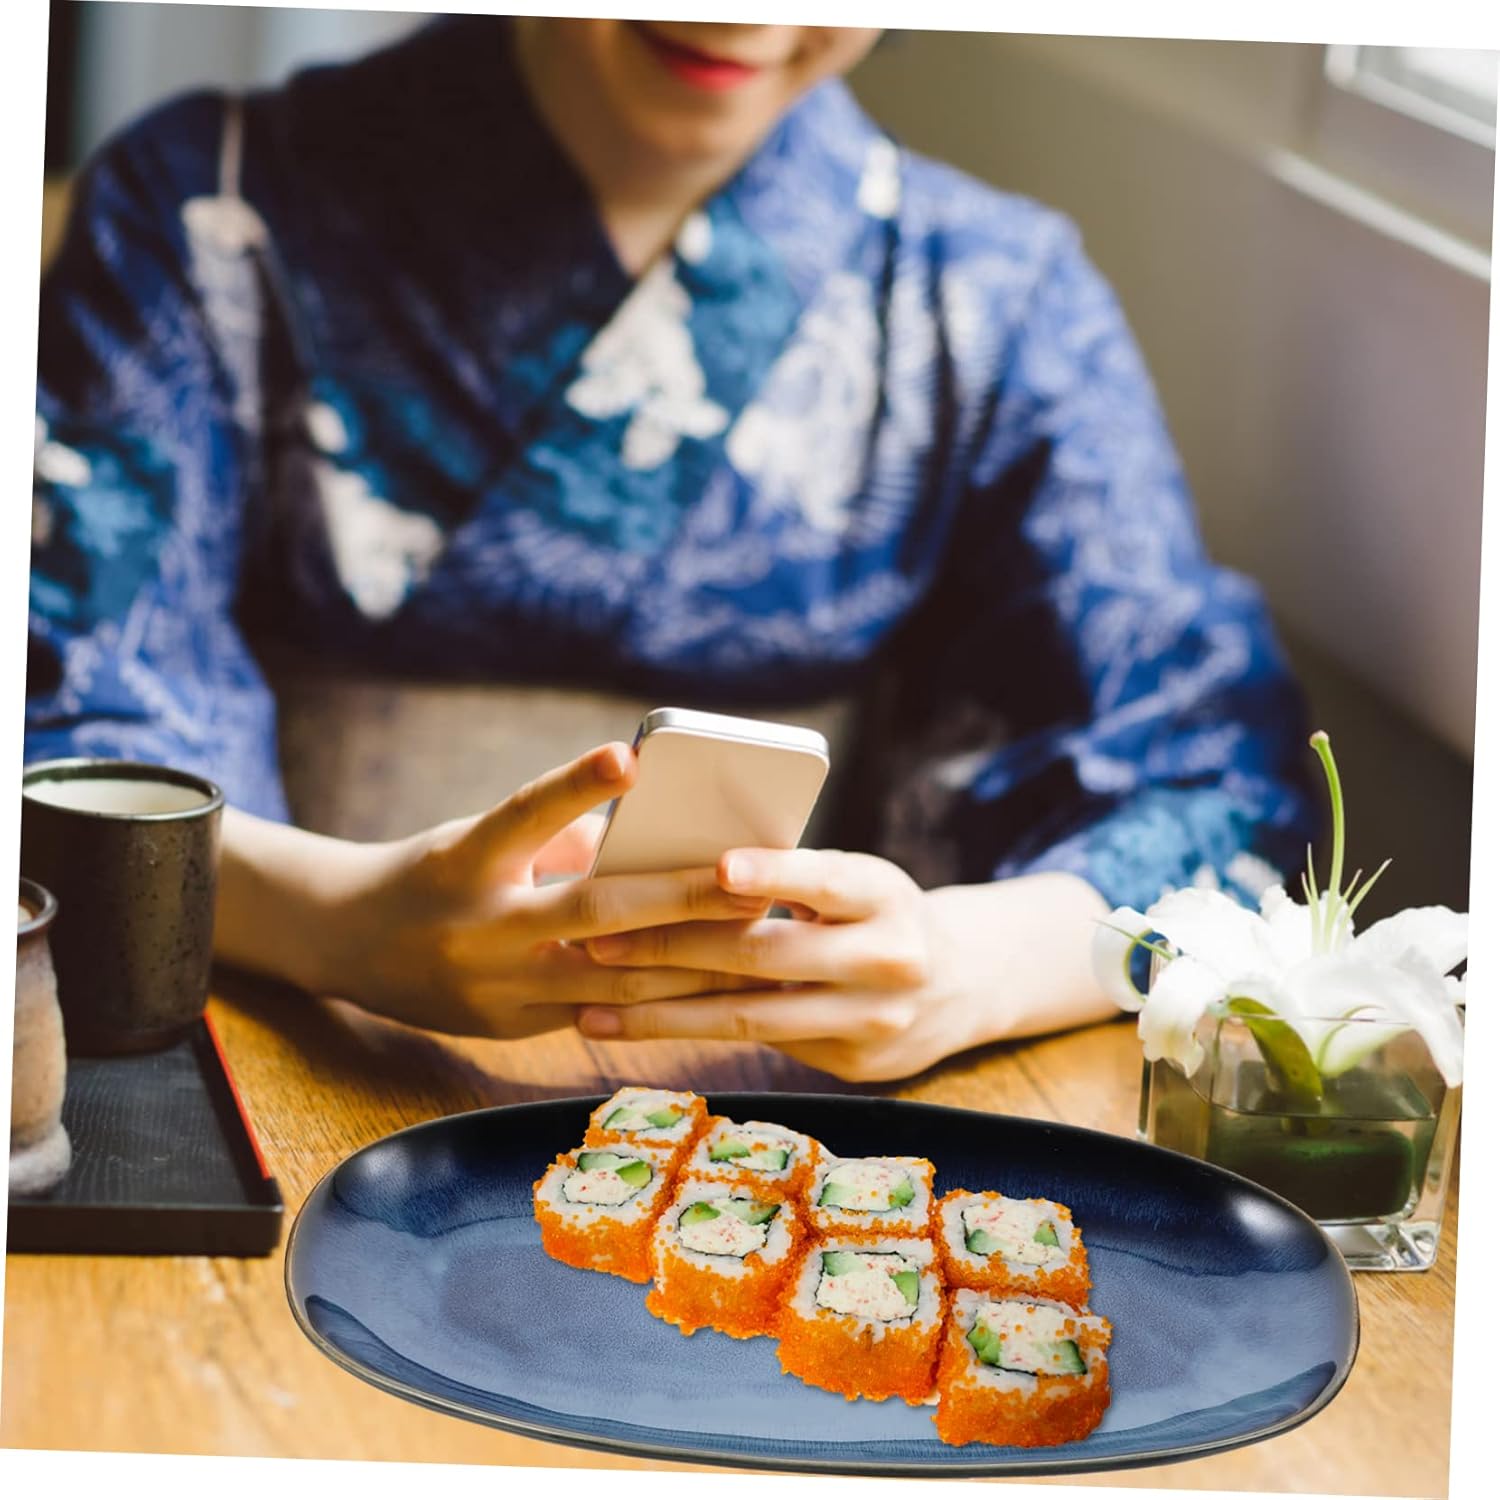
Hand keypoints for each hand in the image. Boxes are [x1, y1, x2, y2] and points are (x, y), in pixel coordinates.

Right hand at [220, 742, 767, 1038]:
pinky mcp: (509, 1029)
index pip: (524, 815)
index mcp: (464, 861)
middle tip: (753, 881)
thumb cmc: (439, 872)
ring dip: (691, 963)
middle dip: (682, 899)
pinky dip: (660, 999)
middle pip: (593, 914)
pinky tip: (718, 989)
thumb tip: (663, 843)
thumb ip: (564, 840)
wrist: (349, 944)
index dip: (575, 786)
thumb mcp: (480, 838)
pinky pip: (601, 1014)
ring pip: (612, 980)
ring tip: (758, 939)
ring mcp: (494, 988)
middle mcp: (477, 928)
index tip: (629, 756)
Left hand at [572, 848, 984, 1080]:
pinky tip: (635, 1026)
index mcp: (884, 894)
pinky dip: (690, 1032)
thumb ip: (793, 880)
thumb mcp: (858, 881)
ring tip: (591, 1007)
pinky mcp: (852, 1066)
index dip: (770, 875)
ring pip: (750, 1018)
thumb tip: (681, 873)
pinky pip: (757, 1045)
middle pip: (766, 956)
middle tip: (596, 941)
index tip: (715, 870)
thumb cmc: (881, 911)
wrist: (964, 983)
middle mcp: (888, 960)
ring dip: (661, 1012)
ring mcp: (872, 1022)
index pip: (822, 881)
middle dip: (672, 948)